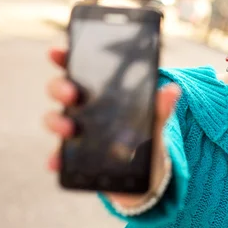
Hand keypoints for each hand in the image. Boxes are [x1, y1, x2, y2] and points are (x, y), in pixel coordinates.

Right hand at [44, 47, 180, 206]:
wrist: (148, 176)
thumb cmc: (148, 140)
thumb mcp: (156, 123)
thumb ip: (161, 108)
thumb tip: (173, 90)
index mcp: (101, 91)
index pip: (79, 68)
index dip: (64, 57)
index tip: (56, 51)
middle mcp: (83, 108)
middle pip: (60, 90)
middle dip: (60, 87)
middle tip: (72, 94)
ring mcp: (76, 131)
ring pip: (55, 119)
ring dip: (56, 121)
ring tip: (69, 129)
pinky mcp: (75, 158)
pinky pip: (59, 156)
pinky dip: (56, 158)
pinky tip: (57, 162)